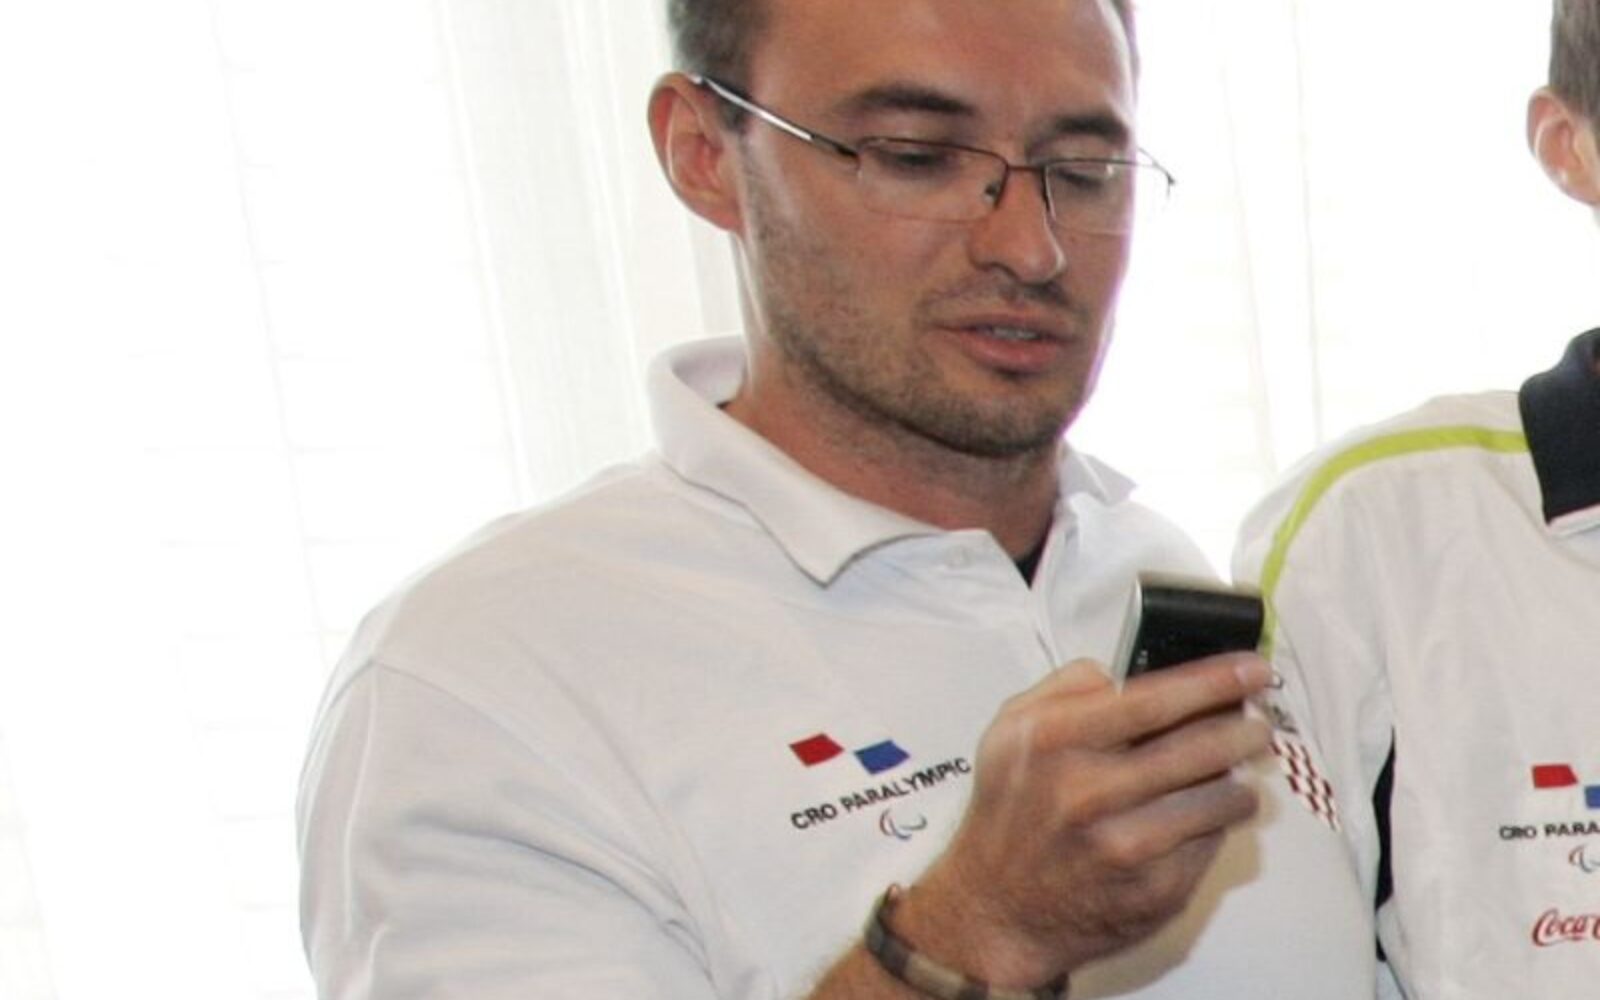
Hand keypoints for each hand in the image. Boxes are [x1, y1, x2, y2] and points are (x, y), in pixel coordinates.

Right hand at [897, 653, 1272, 987]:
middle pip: (1200, 747)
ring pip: (1220, 797)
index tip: (1251, 669)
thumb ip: (1063, 689)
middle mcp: (1089, 793)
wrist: (997, 911)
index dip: (1214, 681)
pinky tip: (1204, 814)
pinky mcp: (1155, 890)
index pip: (1154, 700)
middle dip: (1244, 728)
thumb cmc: (1009, 815)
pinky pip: (1212, 842)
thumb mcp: (1008, 733)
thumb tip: (1124, 674)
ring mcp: (1126, 847)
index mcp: (1053, 742)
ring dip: (1239, 779)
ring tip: (1236, 771)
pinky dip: (1217, 823)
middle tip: (1259, 721)